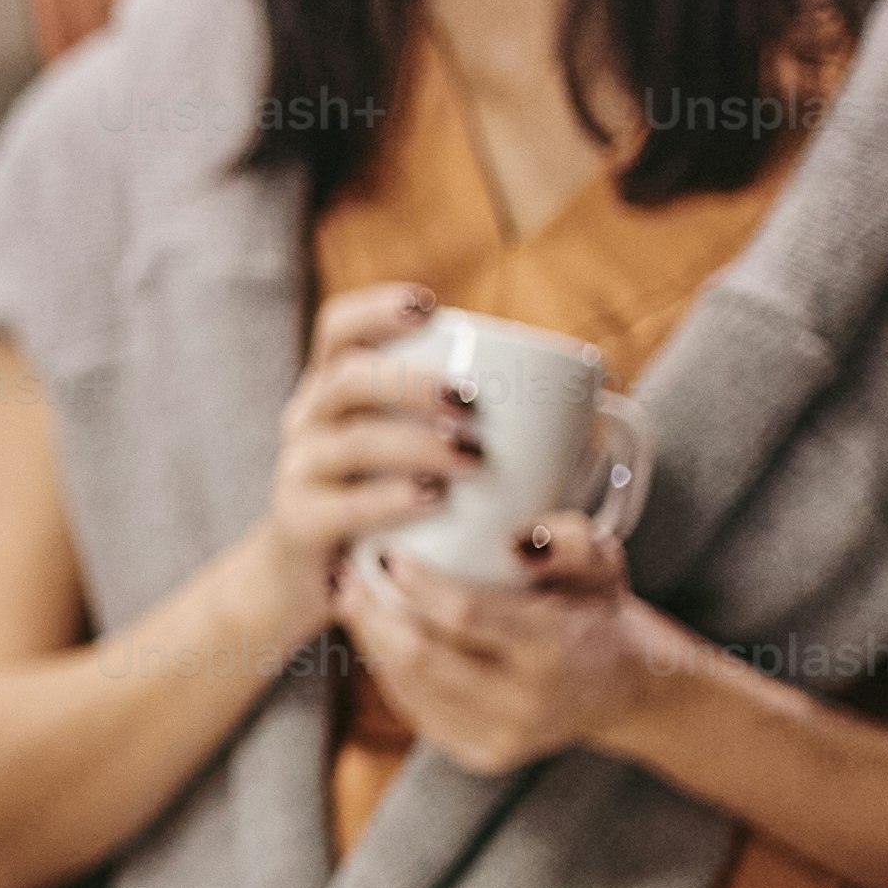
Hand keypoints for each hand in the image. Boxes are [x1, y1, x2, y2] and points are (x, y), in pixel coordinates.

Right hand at [245, 283, 474, 627]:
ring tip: (472, 457)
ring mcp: (298, 473)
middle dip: (410, 384)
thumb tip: (589, 416)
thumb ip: (473, 427)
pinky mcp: (299, 526)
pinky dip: (390, 500)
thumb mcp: (416, 455)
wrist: (317, 579)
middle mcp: (308, 422)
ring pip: (349, 442)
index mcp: (337, 391)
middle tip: (469, 401)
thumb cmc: (389, 505)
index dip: (376, 311)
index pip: (338, 330)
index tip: (428, 307)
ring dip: (415, 444)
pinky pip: (341, 506)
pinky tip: (432, 500)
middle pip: (345, 380)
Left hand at [343, 511, 695, 777]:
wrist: (619, 688)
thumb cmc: (595, 609)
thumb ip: (567, 540)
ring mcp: (503, 737)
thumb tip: (512, 542)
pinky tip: (377, 636)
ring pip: (408, 685)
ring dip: (371, 640)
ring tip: (351, 598)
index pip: (464, 615)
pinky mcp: (483, 756)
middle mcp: (528, 701)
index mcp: (555, 648)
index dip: (417, 585)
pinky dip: (389, 669)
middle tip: (346, 574)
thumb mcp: (601, 563)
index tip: (387, 553)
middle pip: (421, 656)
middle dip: (373, 614)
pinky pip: (415, 709)